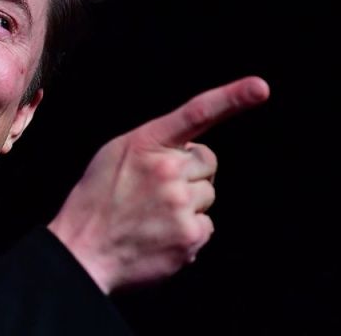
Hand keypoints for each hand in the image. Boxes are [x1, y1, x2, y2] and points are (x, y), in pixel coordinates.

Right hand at [47, 76, 269, 293]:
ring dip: (189, 204)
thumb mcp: (117, 155)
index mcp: (147, 143)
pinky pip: (207, 226)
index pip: (197, 112)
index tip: (261, 87)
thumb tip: (190, 150)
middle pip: (208, 162)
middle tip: (156, 191)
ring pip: (208, 194)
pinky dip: (188, 232)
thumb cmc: (96, 201)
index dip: (233, 97)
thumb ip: (155, 144)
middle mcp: (167, 170)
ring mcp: (180, 205)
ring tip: (153, 216)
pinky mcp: (189, 237)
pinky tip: (160, 236)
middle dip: (190, 173)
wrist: (80, 253)